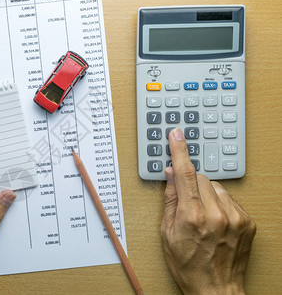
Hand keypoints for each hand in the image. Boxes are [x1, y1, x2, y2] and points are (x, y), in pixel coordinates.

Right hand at [161, 128, 255, 294]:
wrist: (215, 289)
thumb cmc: (188, 265)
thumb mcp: (166, 233)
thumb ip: (170, 199)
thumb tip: (171, 175)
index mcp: (192, 217)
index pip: (184, 174)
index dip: (179, 151)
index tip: (176, 135)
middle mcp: (216, 214)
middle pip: (200, 177)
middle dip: (189, 184)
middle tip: (185, 202)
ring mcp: (235, 217)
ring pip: (215, 186)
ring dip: (205, 193)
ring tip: (201, 216)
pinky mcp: (248, 221)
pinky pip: (229, 198)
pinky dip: (220, 203)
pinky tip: (215, 220)